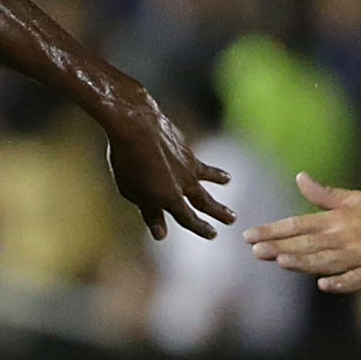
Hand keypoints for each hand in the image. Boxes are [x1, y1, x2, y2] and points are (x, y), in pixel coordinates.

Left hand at [99, 88, 234, 241]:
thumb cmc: (127, 162)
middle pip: (204, 200)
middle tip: (232, 218)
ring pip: (206, 173)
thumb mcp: (133, 193)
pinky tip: (194, 157)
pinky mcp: (184, 145)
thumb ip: (149, 213)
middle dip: (218, 211)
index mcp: (170, 199)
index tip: (213, 233)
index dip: (201, 228)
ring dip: (217, 178)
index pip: (189, 219)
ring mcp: (187, 162)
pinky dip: (195, 160)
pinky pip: (193, 156)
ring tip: (227, 179)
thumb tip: (161, 235)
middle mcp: (184, 182)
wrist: (135, 124)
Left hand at [245, 173, 360, 291]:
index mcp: (340, 218)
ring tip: (280, 262)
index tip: (249, 235)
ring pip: (327, 260)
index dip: (273, 230)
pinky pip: (356, 279)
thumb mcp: (358, 199)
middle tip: (253, 250)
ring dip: (303, 262)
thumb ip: (325, 194)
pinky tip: (323, 285)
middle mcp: (347, 236)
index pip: (299, 224)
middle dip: (279, 246)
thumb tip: (299, 177)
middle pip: (308, 243)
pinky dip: (340, 281)